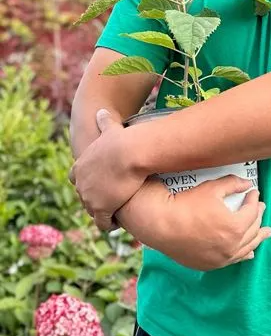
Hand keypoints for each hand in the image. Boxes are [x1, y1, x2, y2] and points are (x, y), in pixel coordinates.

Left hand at [69, 109, 145, 230]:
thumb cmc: (121, 140)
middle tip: (110, 199)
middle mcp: (80, 185)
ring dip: (103, 214)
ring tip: (116, 213)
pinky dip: (110, 224)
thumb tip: (101, 110)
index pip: (76, 179)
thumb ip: (103, 121)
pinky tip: (119, 222)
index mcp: (79, 167)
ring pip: (92, 212)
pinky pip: (103, 223)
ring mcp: (89, 198)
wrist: (128, 154)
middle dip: (95, 199)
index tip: (100, 183)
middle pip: (84, 197)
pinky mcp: (101, 209)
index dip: (87, 182)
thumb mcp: (108, 128)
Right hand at [116, 174, 270, 270]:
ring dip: (257, 238)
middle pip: (252, 230)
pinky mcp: (210, 264)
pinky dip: (243, 254)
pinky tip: (249, 253)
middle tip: (261, 208)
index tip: (253, 193)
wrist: (161, 224)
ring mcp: (221, 258)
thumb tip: (248, 184)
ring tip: (267, 233)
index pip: (251, 212)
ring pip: (246, 248)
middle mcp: (231, 246)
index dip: (254, 200)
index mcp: (235, 227)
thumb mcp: (212, 188)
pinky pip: (232, 260)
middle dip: (258, 217)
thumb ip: (233, 184)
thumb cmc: (186, 204)